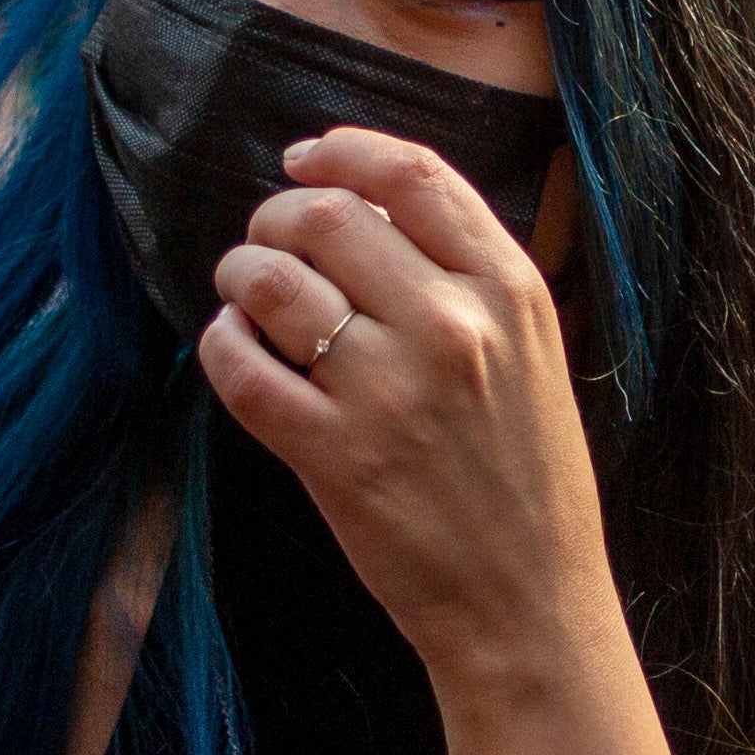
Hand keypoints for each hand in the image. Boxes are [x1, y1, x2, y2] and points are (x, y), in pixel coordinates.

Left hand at [205, 129, 619, 667]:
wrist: (529, 604)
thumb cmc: (528, 480)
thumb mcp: (533, 355)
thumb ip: (468, 279)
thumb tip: (369, 211)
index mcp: (510, 292)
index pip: (413, 176)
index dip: (343, 150)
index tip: (304, 159)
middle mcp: (452, 327)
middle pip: (327, 215)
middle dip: (276, 217)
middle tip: (265, 243)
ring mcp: (390, 392)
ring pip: (273, 281)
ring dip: (240, 274)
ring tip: (243, 295)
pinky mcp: (335, 457)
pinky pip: (242, 370)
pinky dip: (221, 345)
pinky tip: (232, 349)